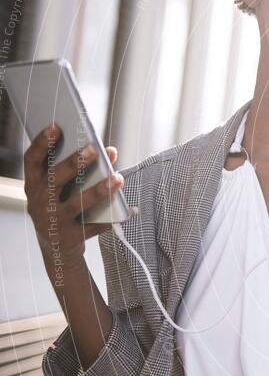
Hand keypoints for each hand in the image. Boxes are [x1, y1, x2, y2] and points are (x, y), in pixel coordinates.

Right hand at [23, 124, 127, 268]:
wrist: (56, 248)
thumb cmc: (62, 207)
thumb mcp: (64, 189)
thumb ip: (83, 168)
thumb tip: (111, 151)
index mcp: (34, 185)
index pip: (32, 160)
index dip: (42, 143)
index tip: (56, 127)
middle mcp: (38, 202)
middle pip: (55, 178)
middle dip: (75, 163)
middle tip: (95, 149)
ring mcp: (52, 221)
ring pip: (77, 203)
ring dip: (100, 190)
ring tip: (119, 178)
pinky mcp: (69, 238)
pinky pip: (94, 226)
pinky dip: (113, 219)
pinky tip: (129, 211)